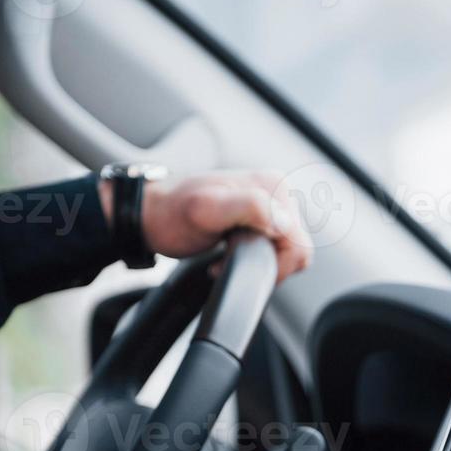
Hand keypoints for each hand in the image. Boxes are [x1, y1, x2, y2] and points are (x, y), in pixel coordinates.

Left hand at [101, 170, 314, 283]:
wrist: (152, 214)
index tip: (234, 260)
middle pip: (296, 248)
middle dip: (265, 263)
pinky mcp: (263, 217)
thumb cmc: (172, 215)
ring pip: (288, 251)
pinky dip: (255, 257)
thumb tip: (283, 222)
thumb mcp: (205, 211)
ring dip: (259, 261)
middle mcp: (278, 191)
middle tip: (227, 257)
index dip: (272, 264)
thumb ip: (248, 209)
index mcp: (273, 187)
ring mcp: (271, 204)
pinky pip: (276, 248)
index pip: (298, 242)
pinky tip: (230, 252)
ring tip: (227, 254)